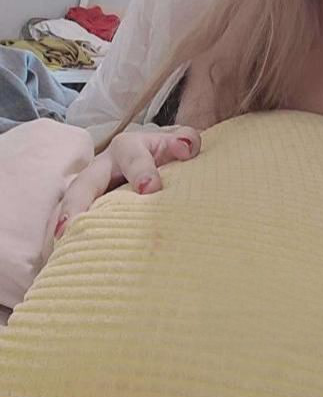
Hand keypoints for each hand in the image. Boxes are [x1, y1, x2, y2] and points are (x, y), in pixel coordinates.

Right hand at [54, 126, 200, 239]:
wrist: (155, 162)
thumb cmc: (166, 155)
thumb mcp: (177, 143)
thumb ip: (186, 141)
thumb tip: (184, 148)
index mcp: (128, 148)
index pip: (133, 159)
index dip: (142, 172)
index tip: (150, 189)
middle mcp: (103, 167)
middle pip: (85, 183)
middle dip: (78, 202)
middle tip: (72, 226)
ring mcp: (90, 190)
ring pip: (71, 205)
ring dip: (63, 223)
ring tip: (61, 243)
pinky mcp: (86, 210)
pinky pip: (72, 224)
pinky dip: (68, 238)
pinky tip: (67, 256)